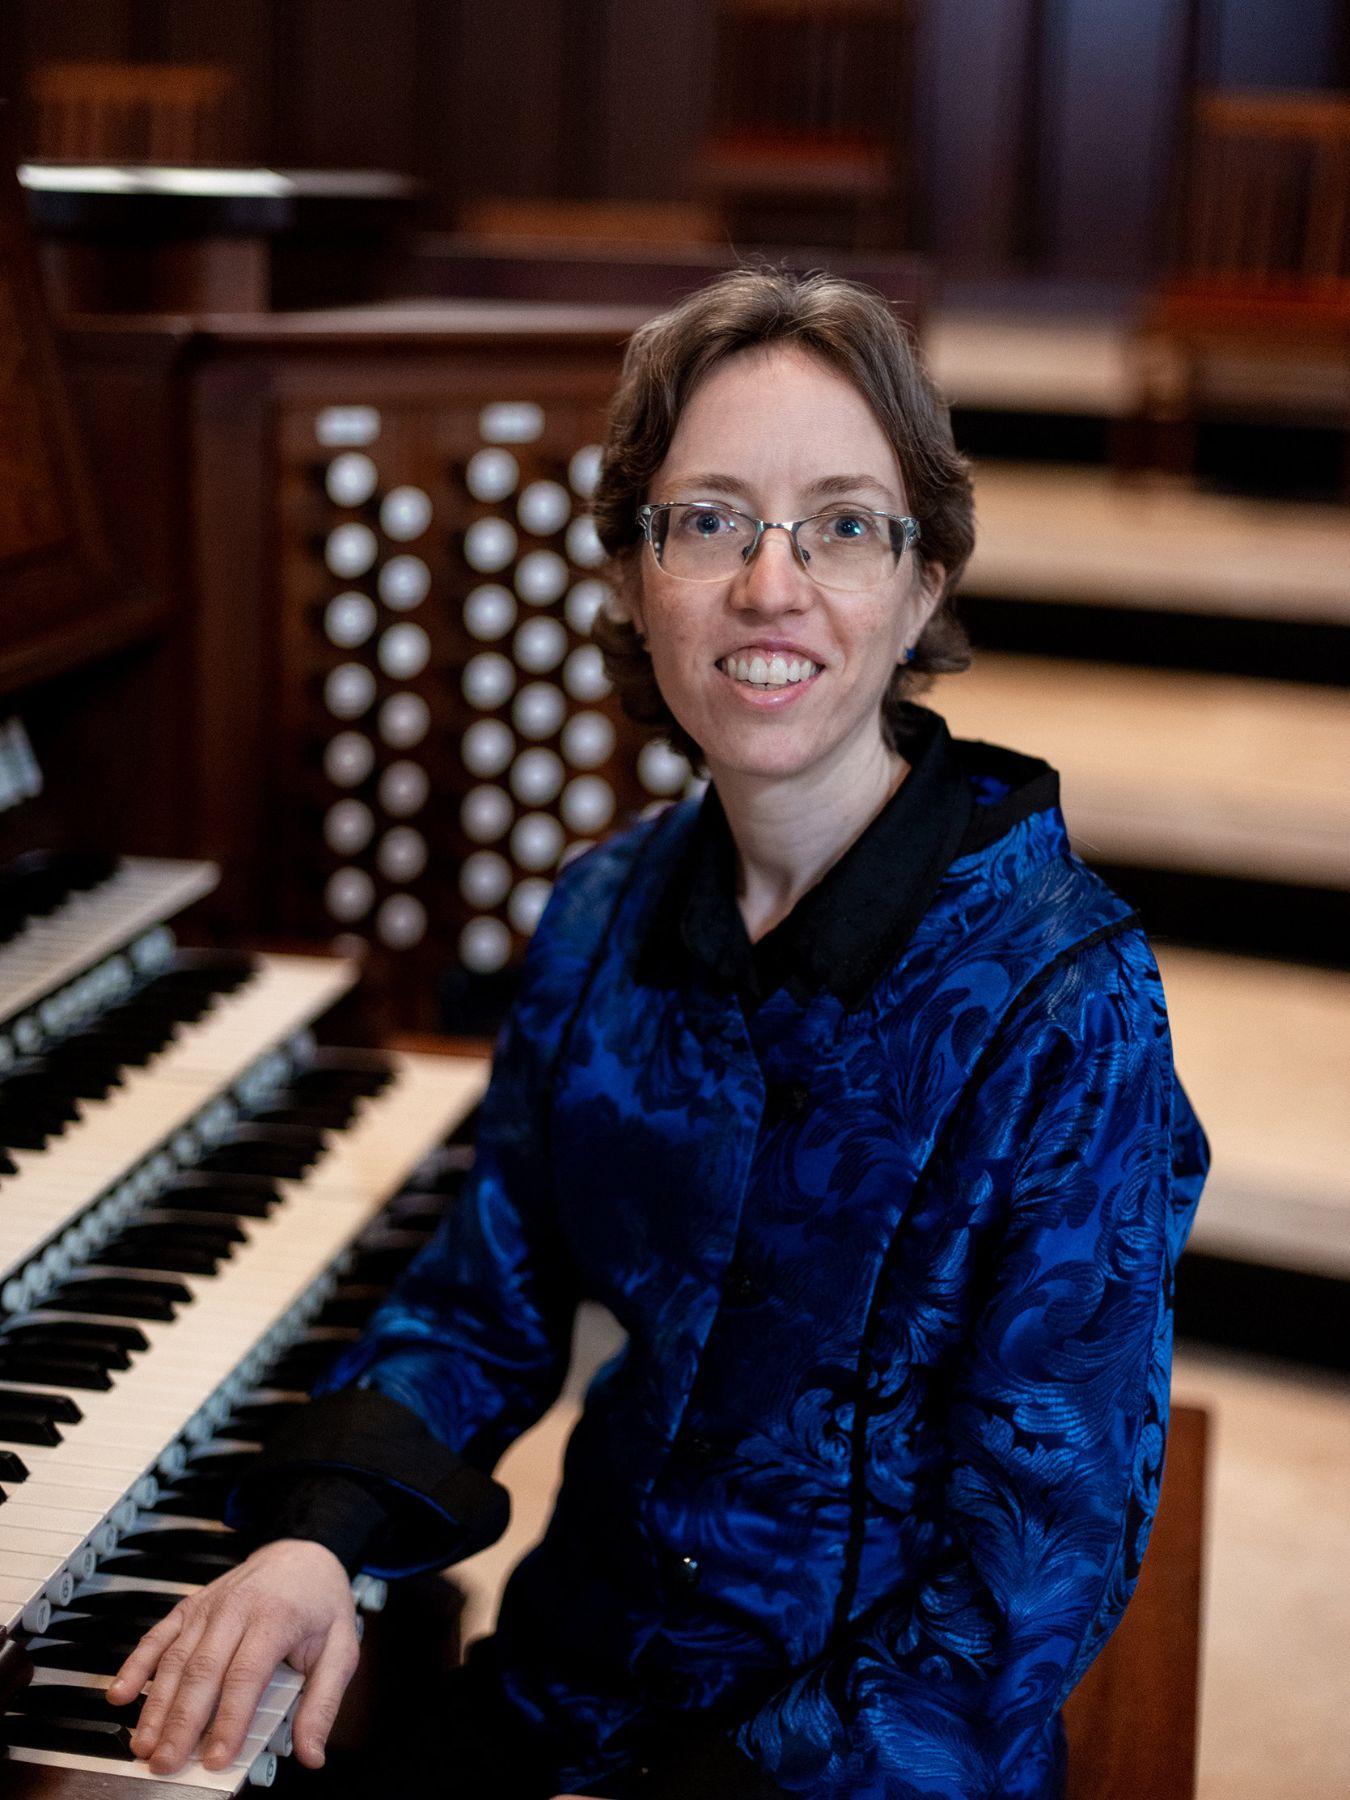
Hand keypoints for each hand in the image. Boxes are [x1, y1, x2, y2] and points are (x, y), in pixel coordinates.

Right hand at [106, 1538, 360, 1775]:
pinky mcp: (191, 1606)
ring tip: (143, 1745)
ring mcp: (210, 1605)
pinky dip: (136, 1664)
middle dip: (181, 1722)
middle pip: (203, 1670)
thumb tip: (311, 1754)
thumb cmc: (321, 1603)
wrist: (304, 1552)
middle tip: (166, 1764)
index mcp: (277, 1617)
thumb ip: (325, 1702)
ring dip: (155, 1704)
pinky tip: (119, 1693)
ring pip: (176, 1658)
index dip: (229, 1720)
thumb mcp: (343, 1647)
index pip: (246, 1675)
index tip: (217, 1759)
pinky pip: (159, 1635)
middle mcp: (237, 1608)